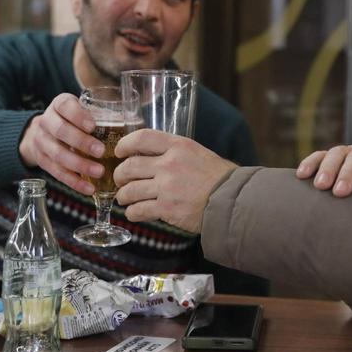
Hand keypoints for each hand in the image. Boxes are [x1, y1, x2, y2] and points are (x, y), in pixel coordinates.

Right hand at [18, 93, 104, 195]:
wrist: (45, 131)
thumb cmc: (73, 119)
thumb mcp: (82, 109)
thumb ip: (100, 113)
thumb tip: (133, 123)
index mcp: (59, 105)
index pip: (64, 105)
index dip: (78, 116)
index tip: (93, 126)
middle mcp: (46, 121)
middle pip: (60, 131)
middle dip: (81, 142)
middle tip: (101, 151)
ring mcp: (41, 142)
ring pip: (57, 155)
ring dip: (79, 165)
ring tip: (99, 172)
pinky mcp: (42, 161)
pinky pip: (57, 173)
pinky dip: (74, 182)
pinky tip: (89, 189)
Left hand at [113, 129, 235, 232]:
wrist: (232, 201)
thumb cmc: (218, 177)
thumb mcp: (196, 153)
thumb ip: (173, 152)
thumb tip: (148, 156)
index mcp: (178, 146)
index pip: (141, 138)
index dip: (124, 144)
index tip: (119, 152)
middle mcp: (169, 164)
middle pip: (129, 166)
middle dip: (119, 175)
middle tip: (120, 180)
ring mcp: (167, 187)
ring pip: (129, 191)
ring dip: (123, 196)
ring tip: (125, 199)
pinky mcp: (167, 209)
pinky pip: (138, 210)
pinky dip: (132, 213)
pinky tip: (134, 213)